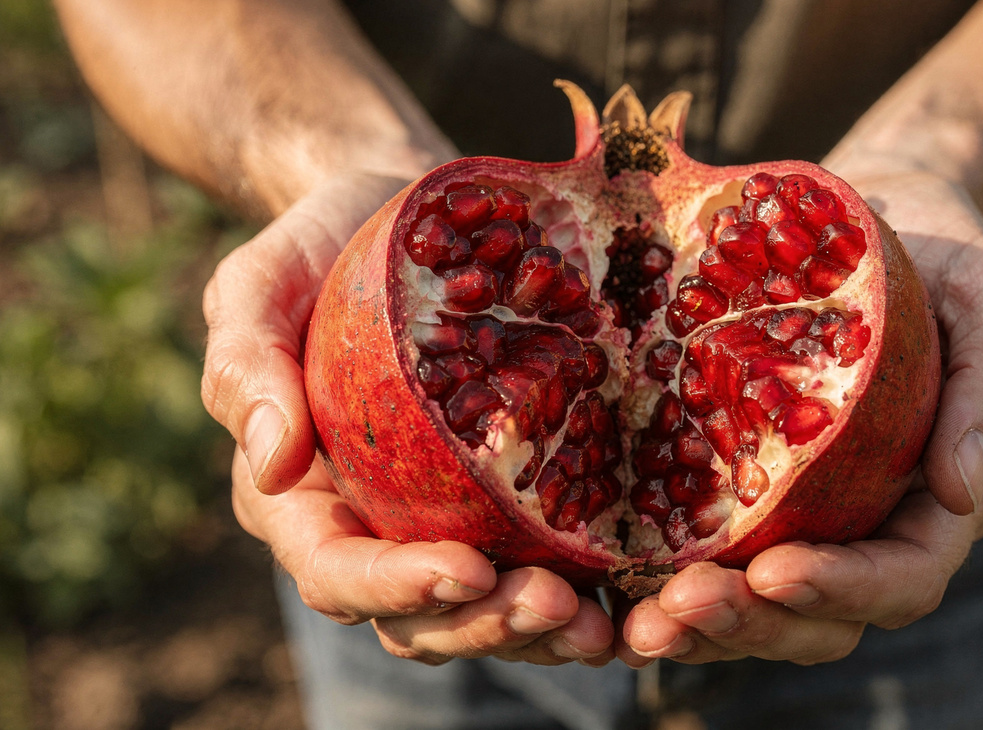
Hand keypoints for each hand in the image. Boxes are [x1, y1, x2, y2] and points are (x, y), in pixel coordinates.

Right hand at [206, 173, 613, 665]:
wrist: (392, 217)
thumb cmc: (317, 253)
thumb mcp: (258, 287)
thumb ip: (247, 368)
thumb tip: (270, 465)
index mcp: (304, 499)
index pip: (337, 572)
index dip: (398, 587)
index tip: (468, 568)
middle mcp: (372, 528)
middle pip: (420, 617)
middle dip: (486, 624)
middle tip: (556, 604)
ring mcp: (440, 521)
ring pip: (483, 611)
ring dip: (540, 631)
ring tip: (603, 623)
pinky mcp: (502, 501)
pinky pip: (537, 563)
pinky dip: (582, 589)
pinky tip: (634, 586)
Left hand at [617, 167, 982, 665]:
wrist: (884, 221)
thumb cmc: (950, 261)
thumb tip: (964, 492)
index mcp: (936, 501)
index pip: (903, 577)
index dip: (842, 590)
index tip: (774, 571)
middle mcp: (868, 523)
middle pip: (820, 617)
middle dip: (753, 625)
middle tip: (676, 607)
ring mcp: (804, 511)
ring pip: (758, 603)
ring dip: (700, 621)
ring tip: (638, 619)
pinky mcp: (744, 484)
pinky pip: (708, 547)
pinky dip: (663, 570)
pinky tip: (609, 570)